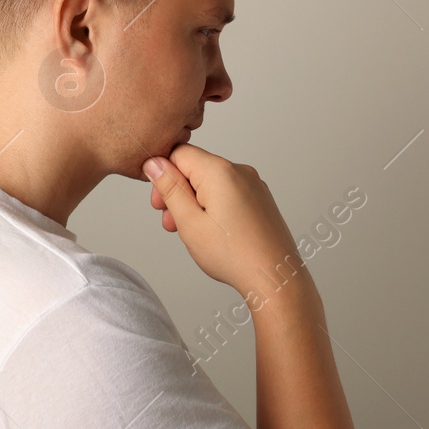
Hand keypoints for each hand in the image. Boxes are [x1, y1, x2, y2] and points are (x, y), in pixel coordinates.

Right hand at [142, 144, 303, 300]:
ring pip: (209, 182)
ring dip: (193, 202)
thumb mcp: (189, 222)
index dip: (163, 175)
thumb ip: (170, 189)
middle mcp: (240, 171)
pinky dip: (212, 206)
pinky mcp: (259, 197)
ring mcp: (253, 184)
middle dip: (177, 192)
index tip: (160, 203)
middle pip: (194, 167)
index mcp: (220, 172)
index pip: (178, 153)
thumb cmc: (234, 255)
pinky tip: (211, 231)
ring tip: (192, 231)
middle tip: (172, 222)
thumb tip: (154, 164)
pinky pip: (226, 191)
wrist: (274, 275)